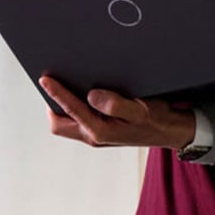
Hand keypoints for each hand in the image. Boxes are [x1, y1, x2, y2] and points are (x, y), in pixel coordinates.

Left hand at [39, 75, 195, 150]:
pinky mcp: (100, 132)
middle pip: (58, 124)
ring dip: (62, 107)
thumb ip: (115, 105)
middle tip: (53, 81)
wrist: (170, 132)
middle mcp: (94, 136)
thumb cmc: (156, 120)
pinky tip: (82, 93)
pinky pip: (78, 120)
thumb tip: (91, 95)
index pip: (69, 110)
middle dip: (51, 104)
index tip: (45, 79)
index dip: (56, 93)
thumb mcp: (140, 110)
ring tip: (64, 84)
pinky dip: (74, 108)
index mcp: (100, 131)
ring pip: (67, 123)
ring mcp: (96, 136)